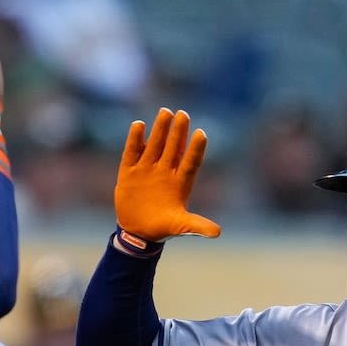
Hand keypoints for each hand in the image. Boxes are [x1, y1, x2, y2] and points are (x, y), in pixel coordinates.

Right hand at [113, 108, 218, 241]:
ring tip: (165, 112)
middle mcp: (165, 172)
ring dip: (159, 129)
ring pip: (154, 145)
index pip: (190, 162)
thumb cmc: (164, 228)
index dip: (195, 149)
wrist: (138, 232)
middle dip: (178, 132)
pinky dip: (135, 140)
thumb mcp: (181, 227)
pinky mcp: (129, 172)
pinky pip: (132, 152)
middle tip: (183, 114)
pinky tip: (139, 125)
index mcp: (180, 182)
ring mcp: (147, 170)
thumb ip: (197, 227)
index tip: (201, 133)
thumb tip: (217, 233)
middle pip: (173, 148)